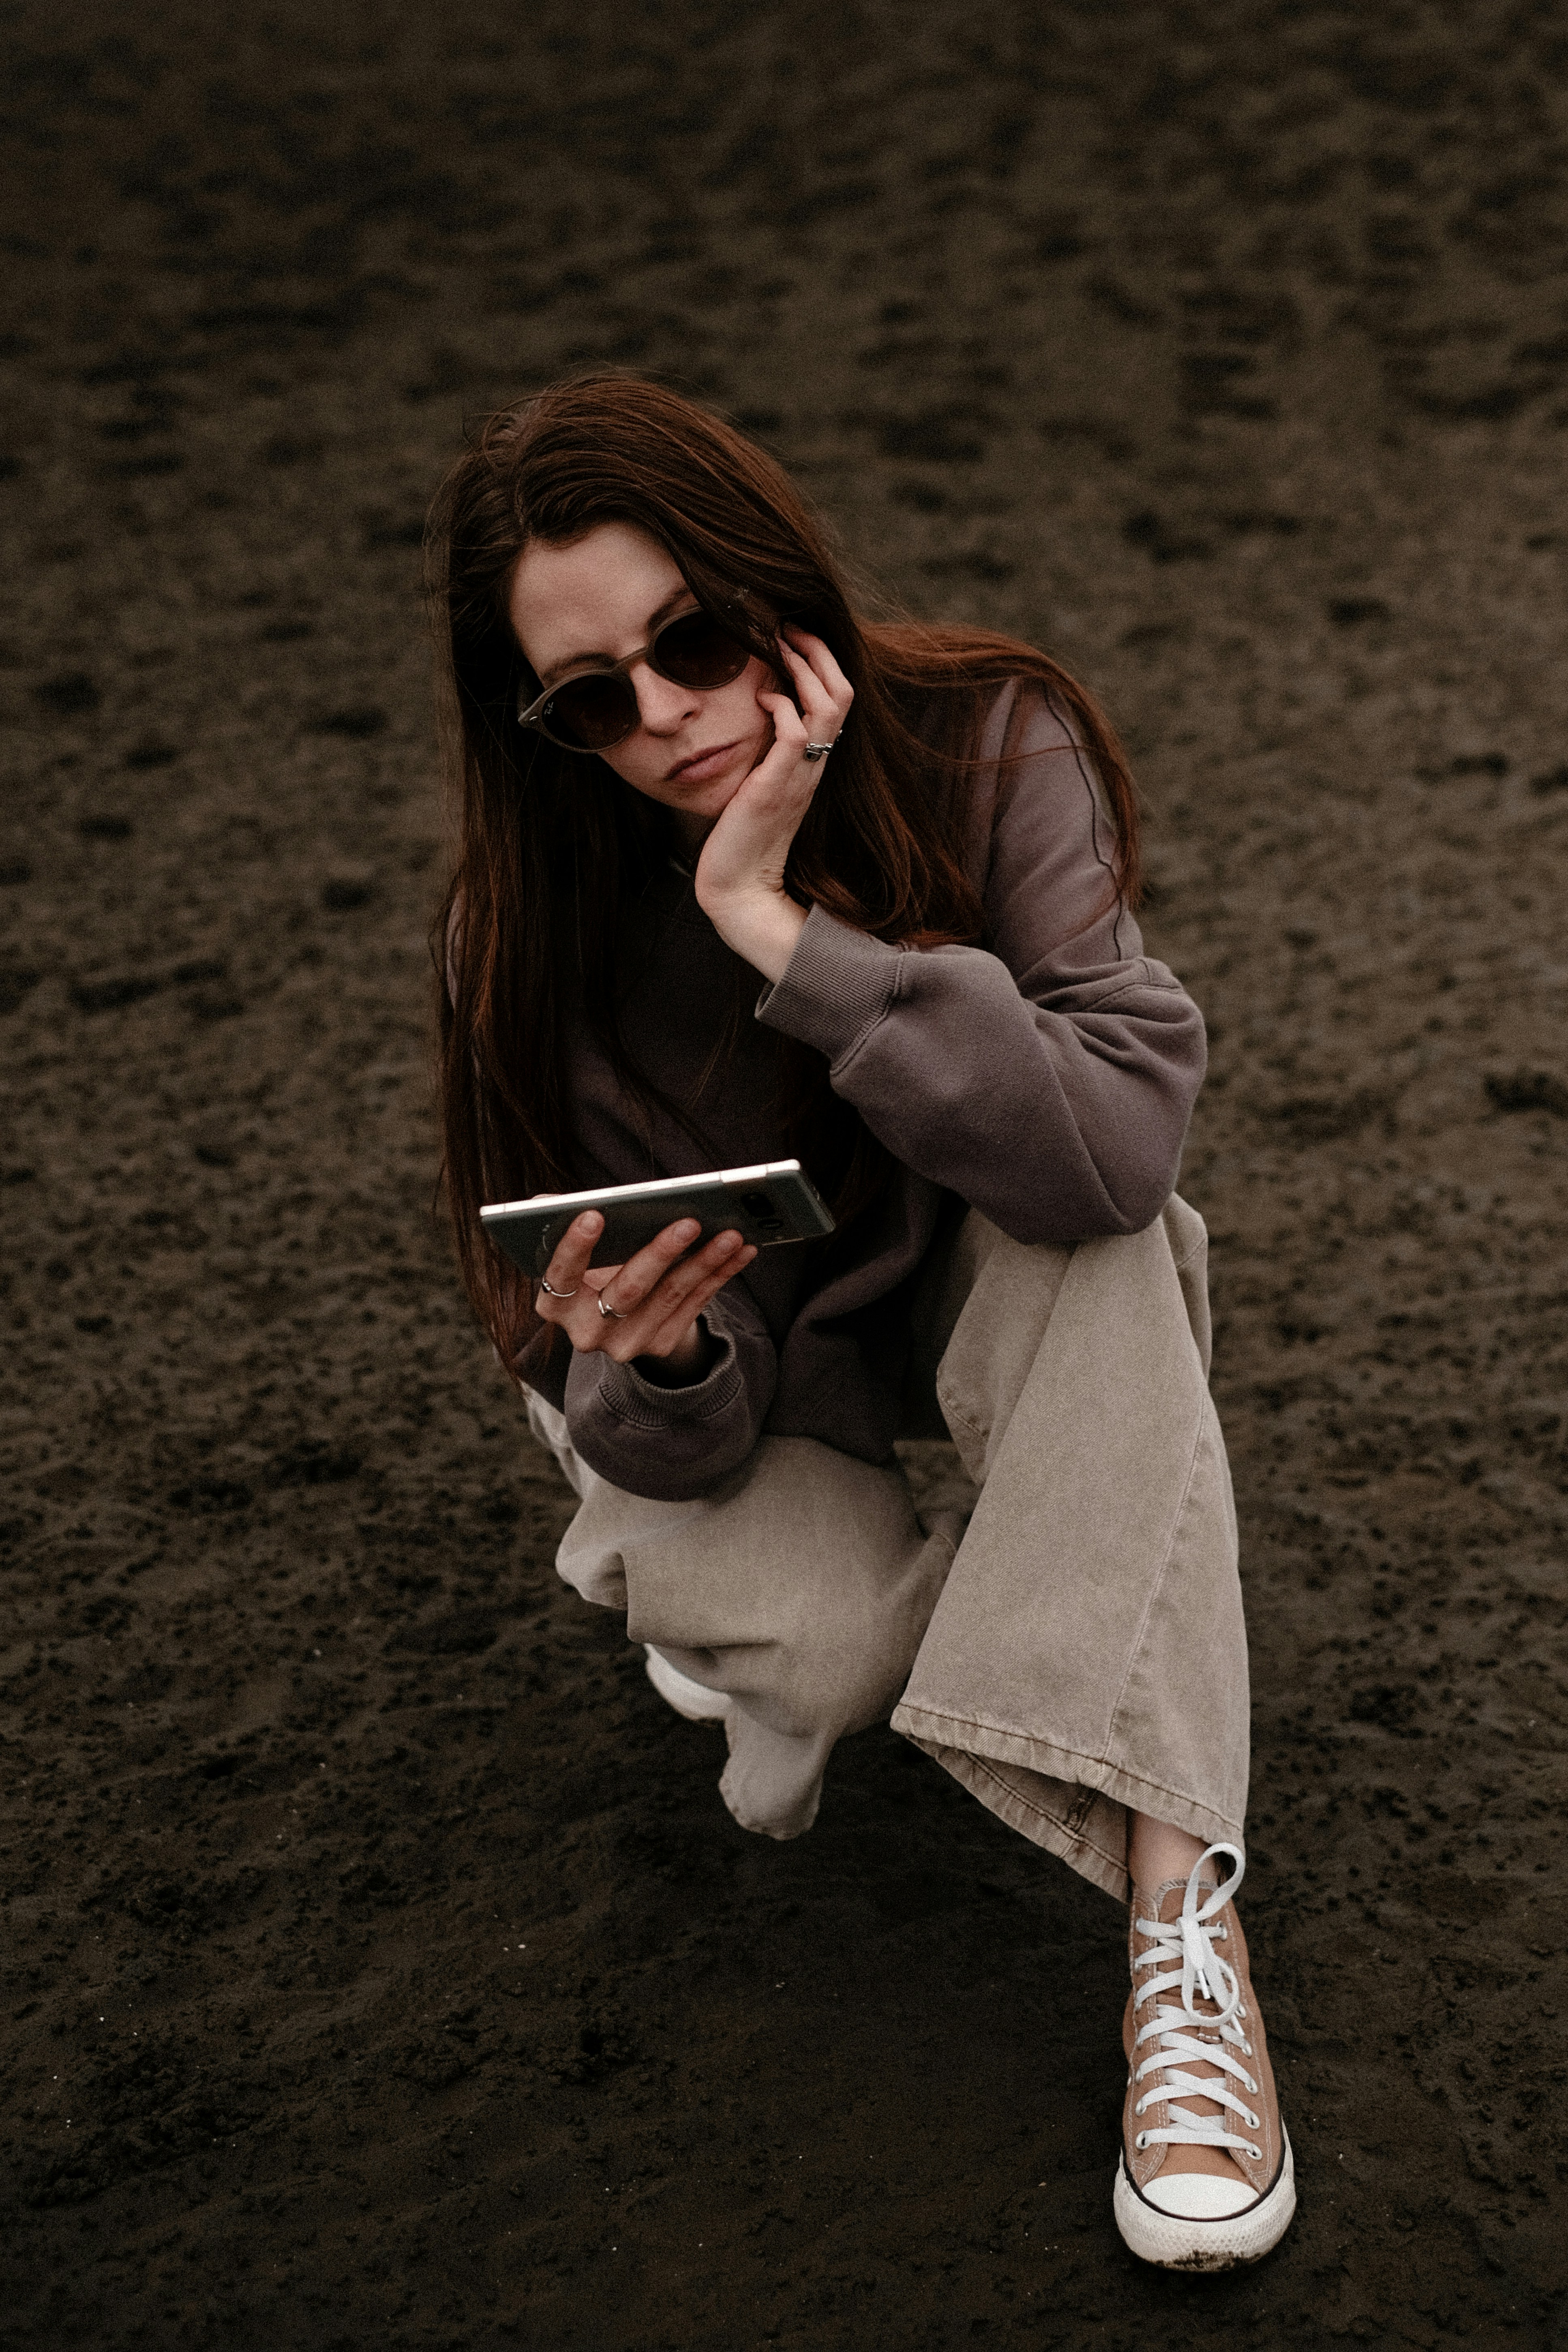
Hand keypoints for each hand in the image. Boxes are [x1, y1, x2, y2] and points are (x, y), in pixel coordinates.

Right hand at [530, 1210, 756, 1381]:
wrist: (614, 1315)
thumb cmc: (591, 1264)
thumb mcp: (577, 1246)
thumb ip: (566, 1219)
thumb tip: (560, 1198)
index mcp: (555, 1304)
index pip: (561, 1275)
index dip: (575, 1247)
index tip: (594, 1213)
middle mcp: (587, 1332)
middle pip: (625, 1291)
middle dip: (659, 1254)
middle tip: (688, 1221)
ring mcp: (625, 1344)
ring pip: (669, 1297)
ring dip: (704, 1262)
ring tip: (731, 1233)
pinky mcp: (659, 1345)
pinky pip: (695, 1305)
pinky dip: (720, 1275)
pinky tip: (742, 1251)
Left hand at [693, 623, 853, 980]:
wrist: (739, 888)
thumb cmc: (742, 837)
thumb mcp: (760, 782)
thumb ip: (766, 750)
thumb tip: (757, 707)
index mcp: (814, 763)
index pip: (838, 700)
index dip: (823, 662)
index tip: (795, 635)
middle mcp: (816, 766)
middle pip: (843, 693)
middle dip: (818, 651)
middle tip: (789, 623)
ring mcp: (800, 776)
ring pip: (827, 706)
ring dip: (804, 668)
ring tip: (778, 642)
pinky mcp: (777, 787)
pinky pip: (795, 733)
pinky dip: (781, 705)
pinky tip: (761, 696)